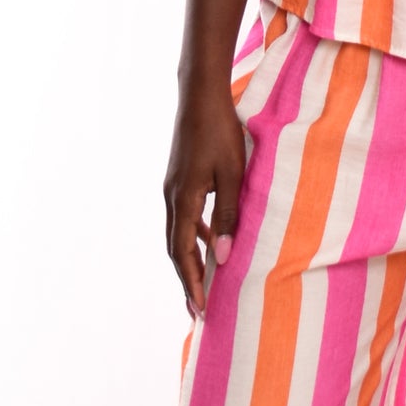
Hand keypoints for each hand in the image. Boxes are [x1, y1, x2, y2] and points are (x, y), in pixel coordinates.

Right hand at [164, 80, 248, 320]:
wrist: (200, 95)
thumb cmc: (220, 131)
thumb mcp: (233, 174)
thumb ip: (230, 216)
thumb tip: (225, 257)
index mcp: (183, 199)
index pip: (183, 253)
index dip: (192, 282)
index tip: (201, 309)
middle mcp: (172, 197)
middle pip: (175, 250)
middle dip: (187, 281)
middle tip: (198, 311)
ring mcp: (173, 188)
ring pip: (178, 234)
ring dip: (189, 261)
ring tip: (202, 285)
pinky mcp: (179, 179)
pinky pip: (184, 217)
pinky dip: (194, 236)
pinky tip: (209, 242)